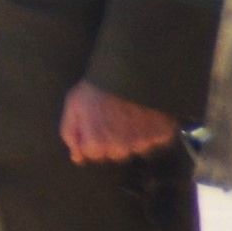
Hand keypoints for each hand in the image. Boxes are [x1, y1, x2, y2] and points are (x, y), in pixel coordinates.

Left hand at [59, 80, 179, 164]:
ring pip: (134, 148)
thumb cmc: (95, 89)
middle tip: (110, 116)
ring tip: (126, 114)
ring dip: (131, 136)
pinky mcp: (161, 136)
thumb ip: (70, 134)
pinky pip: (154, 140)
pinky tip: (143, 115)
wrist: (126, 72)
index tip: (93, 121)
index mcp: (96, 144)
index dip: (90, 137)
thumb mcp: (73, 106)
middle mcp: (120, 150)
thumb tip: (76, 158)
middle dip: (110, 139)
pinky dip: (150, 131)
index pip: (91, 154)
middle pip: (114, 153)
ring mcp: (142, 144)